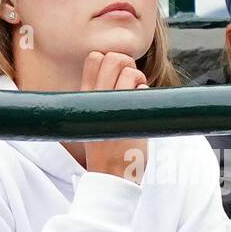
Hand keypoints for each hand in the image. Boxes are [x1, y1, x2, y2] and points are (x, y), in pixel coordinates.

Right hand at [80, 50, 147, 182]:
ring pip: (130, 70)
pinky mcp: (129, 115)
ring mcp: (112, 105)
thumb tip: (121, 71)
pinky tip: (141, 109)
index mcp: (84, 96)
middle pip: (113, 57)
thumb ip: (99, 94)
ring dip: (139, 77)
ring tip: (138, 95)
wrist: (110, 174)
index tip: (116, 74)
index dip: (109, 58)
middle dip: (127, 63)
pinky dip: (146, 93)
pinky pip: (142, 89)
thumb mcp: (92, 117)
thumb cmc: (104, 146)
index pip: (93, 58)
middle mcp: (95, 98)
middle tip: (131, 82)